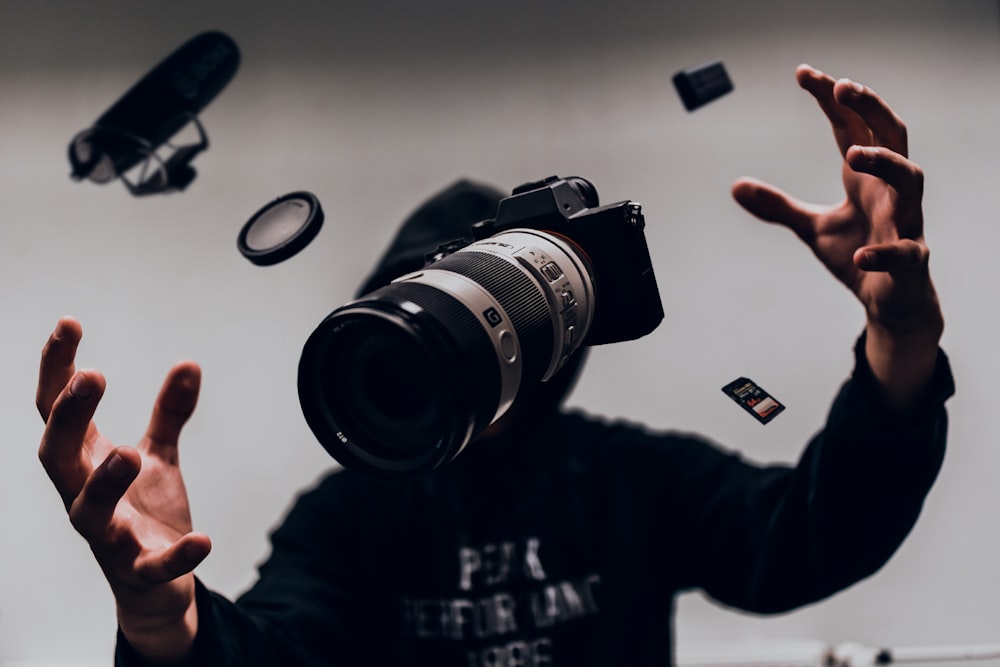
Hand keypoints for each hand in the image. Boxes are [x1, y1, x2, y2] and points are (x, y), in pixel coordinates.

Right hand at [36, 316, 207, 659]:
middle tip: (92, 376)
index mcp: (85, 462)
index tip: (69, 324)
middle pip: (58, 455)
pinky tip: (204, 539)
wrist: (157, 587)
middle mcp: (84, 497)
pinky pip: (153, 567)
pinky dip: (176, 554)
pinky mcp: (140, 572)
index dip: (56, 369)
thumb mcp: (159, 455)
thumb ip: (169, 413)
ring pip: (88, 512)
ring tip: (129, 452)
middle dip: (69, 417)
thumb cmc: (143, 512)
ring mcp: (108, 537)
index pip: (56, 411)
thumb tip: (189, 363)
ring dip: (105, 482)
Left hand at [732, 64, 942, 406]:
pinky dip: (881, 252)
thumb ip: (778, 206)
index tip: (803, 73)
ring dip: (885, 163)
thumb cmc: (858, 252)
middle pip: (892, 134)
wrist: (891, 301)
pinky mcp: (910, 261)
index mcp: (865, 178)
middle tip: (842, 86)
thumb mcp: (811, 227)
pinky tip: (859, 255)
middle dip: (870, 107)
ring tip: (853, 154)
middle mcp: (890, 191)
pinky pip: (903, 252)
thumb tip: (734, 186)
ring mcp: (905, 223)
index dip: (831, 99)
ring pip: (910, 180)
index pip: (851, 127)